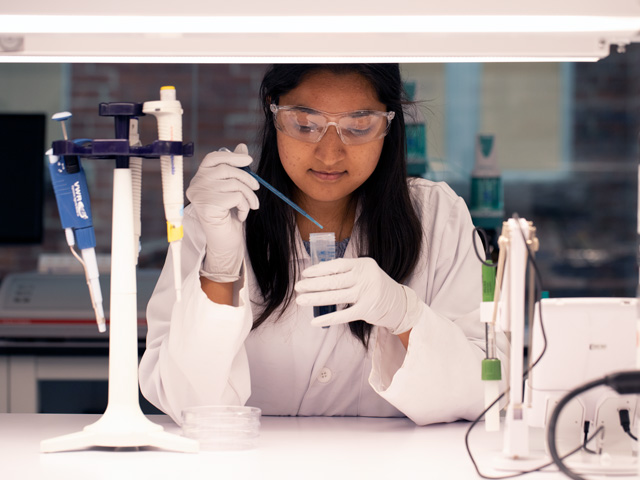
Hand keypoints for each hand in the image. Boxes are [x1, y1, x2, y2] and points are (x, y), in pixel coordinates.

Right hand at [186, 144, 258, 281]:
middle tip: (257, 190)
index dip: (232, 156)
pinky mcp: (208, 205)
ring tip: (251, 206)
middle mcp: (196, 185)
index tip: (249, 160)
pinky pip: (236, 197)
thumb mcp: (233, 190)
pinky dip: (244, 207)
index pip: (213, 158)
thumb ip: (235, 169)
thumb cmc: (229, 216)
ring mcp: (200, 195)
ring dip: (249, 196)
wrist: (225, 243)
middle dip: (247, 179)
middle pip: (227, 170)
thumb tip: (242, 146)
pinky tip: (240, 216)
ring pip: (235, 184)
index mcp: (199, 178)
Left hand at [295, 257, 422, 333]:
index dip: (319, 269)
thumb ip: (346, 271)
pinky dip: (328, 318)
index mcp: (363, 264)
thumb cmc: (375, 286)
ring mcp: (367, 294)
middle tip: (298, 287)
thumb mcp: (364, 272)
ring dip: (315, 299)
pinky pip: (343, 315)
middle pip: (334, 280)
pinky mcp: (367, 310)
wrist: (399, 303)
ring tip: (300, 300)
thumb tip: (318, 273)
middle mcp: (365, 277)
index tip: (305, 273)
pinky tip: (314, 320)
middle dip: (313, 284)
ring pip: (336, 296)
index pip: (337, 265)